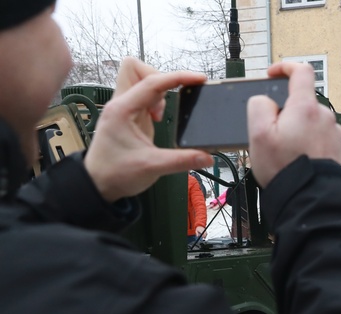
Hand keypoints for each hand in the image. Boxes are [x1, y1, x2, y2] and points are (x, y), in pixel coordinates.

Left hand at [84, 58, 213, 201]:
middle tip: (169, 100)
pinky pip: (143, 95)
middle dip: (160, 77)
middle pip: (136, 68)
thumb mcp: (152, 167)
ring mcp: (124, 108)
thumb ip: (182, 161)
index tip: (198, 79)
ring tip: (161, 114)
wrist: (98, 183)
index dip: (177, 77)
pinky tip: (158, 117)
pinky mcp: (129, 115)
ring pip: (140, 79)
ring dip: (158, 90)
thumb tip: (207, 157)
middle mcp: (120, 103)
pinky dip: (156, 100)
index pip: (151, 82)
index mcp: (122, 110)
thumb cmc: (116, 173)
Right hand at [249, 61, 340, 187]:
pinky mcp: (336, 147)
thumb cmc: (285, 169)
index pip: (301, 71)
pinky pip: (318, 136)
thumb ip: (259, 106)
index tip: (272, 75)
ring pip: (310, 120)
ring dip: (297, 129)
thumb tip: (267, 101)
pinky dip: (307, 141)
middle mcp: (325, 116)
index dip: (285, 67)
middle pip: (302, 101)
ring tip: (285, 152)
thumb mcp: (258, 133)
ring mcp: (333, 132)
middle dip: (285, 112)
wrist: (311, 198)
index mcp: (306, 107)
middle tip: (272, 134)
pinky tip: (298, 158)